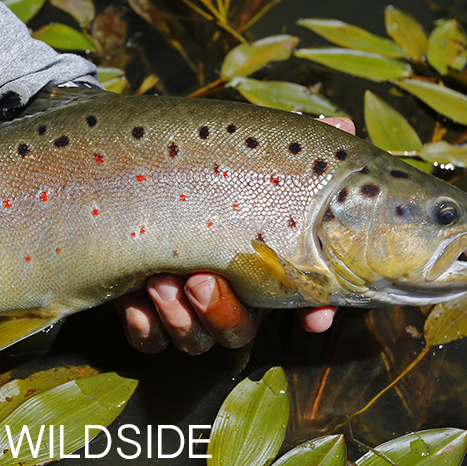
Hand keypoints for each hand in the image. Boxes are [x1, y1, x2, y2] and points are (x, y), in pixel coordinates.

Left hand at [115, 117, 354, 353]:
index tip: (313, 319)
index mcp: (257, 261)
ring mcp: (182, 307)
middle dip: (223, 312)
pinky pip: (150, 342)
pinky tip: (133, 297)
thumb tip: (342, 123)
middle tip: (200, 279)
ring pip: (194, 342)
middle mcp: (224, 290)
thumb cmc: (196, 166)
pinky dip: (144, 326)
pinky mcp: (143, 313)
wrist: (124, 170)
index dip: (313, 312)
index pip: (300, 300)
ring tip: (159, 279)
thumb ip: (293, 142)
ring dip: (180, 318)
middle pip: (240, 331)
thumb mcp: (245, 150)